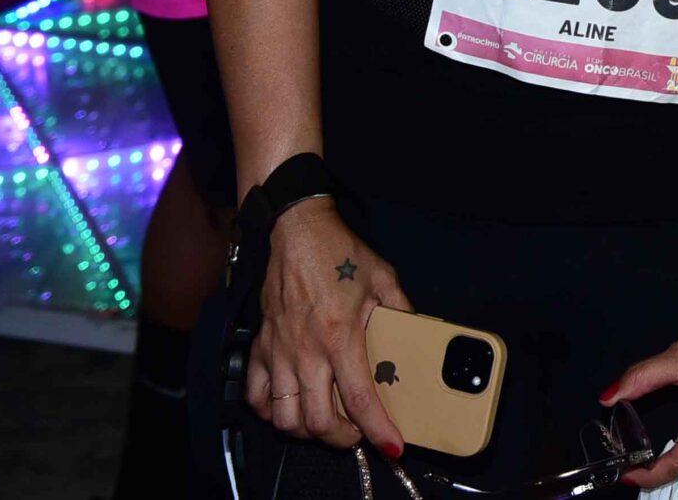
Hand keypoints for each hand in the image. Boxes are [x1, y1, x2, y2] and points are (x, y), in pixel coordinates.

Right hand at [246, 200, 412, 453]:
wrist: (298, 232)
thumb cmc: (341, 254)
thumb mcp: (384, 278)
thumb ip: (402, 312)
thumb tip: (420, 337)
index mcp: (341, 335)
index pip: (358, 397)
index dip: (377, 428)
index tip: (391, 445)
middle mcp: (307, 350)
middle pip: (317, 419)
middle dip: (340, 439)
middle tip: (356, 433)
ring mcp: (280, 351)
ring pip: (284, 416)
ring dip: (306, 430)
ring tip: (325, 423)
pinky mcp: (261, 347)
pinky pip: (256, 396)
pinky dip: (270, 412)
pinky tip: (289, 407)